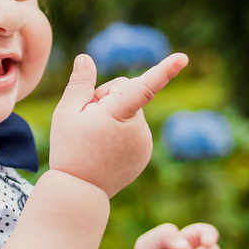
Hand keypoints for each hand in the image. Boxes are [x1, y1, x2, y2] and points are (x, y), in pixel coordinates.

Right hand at [48, 53, 187, 196]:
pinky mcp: (146, 151)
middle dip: (106, 96)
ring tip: (95, 138)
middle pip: (126, 90)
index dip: (164, 70)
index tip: (183, 58)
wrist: (80, 191)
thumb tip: (86, 58)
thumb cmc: (70, 149)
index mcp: (119, 114)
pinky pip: (134, 128)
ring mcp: (145, 141)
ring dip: (113, 115)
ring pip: (130, 110)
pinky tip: (105, 147)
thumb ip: (79, 83)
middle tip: (87, 119)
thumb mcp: (66, 113)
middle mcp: (138, 128)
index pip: (144, 87)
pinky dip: (121, 131)